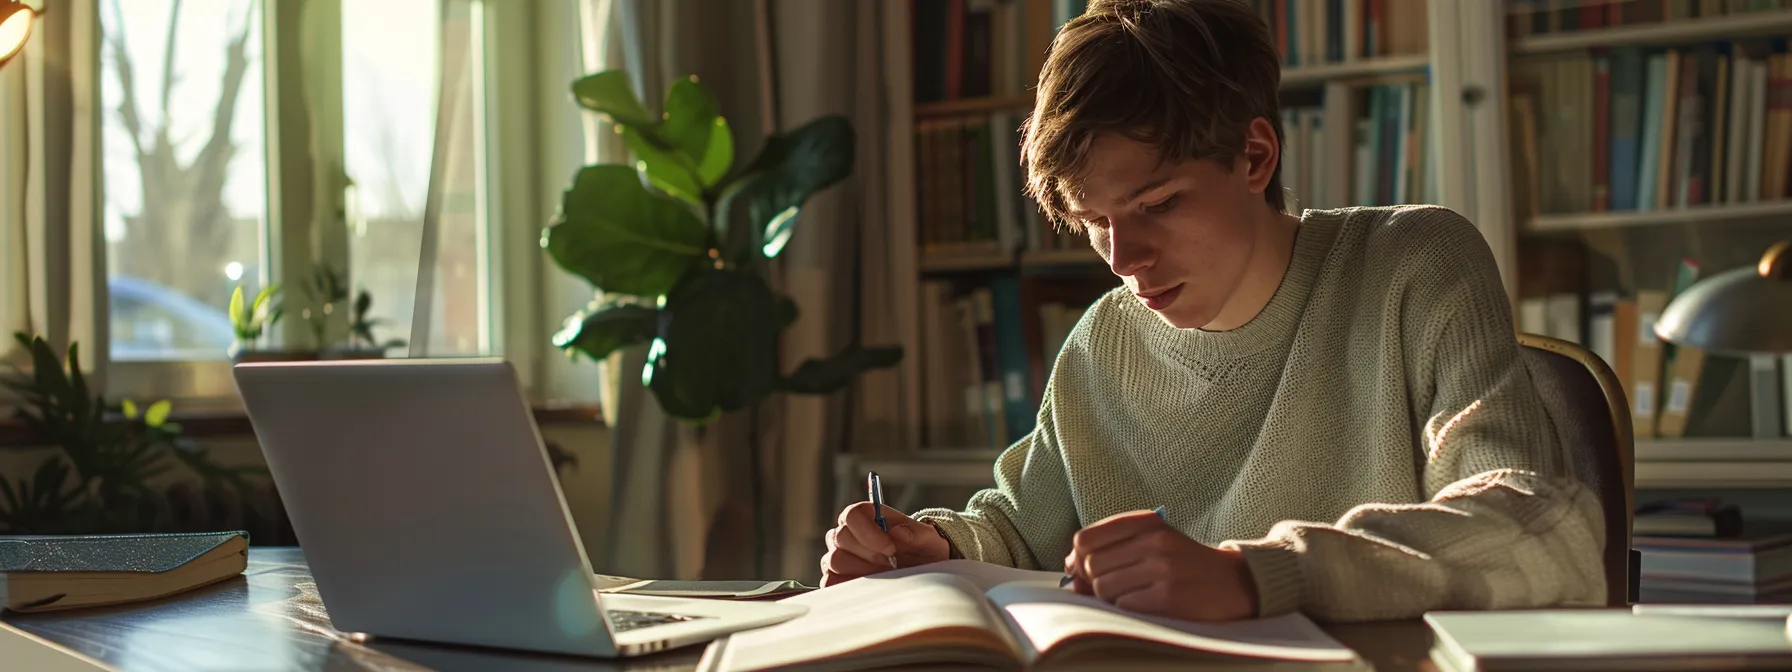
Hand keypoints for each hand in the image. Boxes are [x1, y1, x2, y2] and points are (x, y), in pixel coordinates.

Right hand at [820, 502, 949, 585]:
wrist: (921, 573)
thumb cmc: (922, 552)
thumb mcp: (928, 541)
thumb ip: (917, 533)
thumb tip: (899, 532)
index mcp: (866, 516)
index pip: (852, 515)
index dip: (868, 532)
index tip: (890, 548)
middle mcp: (847, 533)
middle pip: (841, 538)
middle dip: (869, 554)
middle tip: (891, 564)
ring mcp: (838, 556)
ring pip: (835, 560)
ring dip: (862, 571)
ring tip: (885, 576)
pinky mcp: (835, 578)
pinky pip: (830, 582)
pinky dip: (849, 586)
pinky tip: (871, 588)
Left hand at [1063, 509, 1257, 620]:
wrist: (1237, 583)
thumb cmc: (1185, 564)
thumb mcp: (1153, 543)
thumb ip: (1112, 548)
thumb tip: (1069, 568)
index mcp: (1147, 523)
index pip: (1086, 538)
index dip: (1078, 559)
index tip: (1083, 570)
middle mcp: (1154, 542)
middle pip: (1091, 565)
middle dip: (1092, 581)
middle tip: (1112, 588)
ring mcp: (1162, 569)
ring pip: (1103, 588)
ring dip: (1111, 599)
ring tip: (1135, 596)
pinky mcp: (1169, 598)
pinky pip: (1123, 607)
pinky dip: (1127, 611)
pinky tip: (1146, 606)